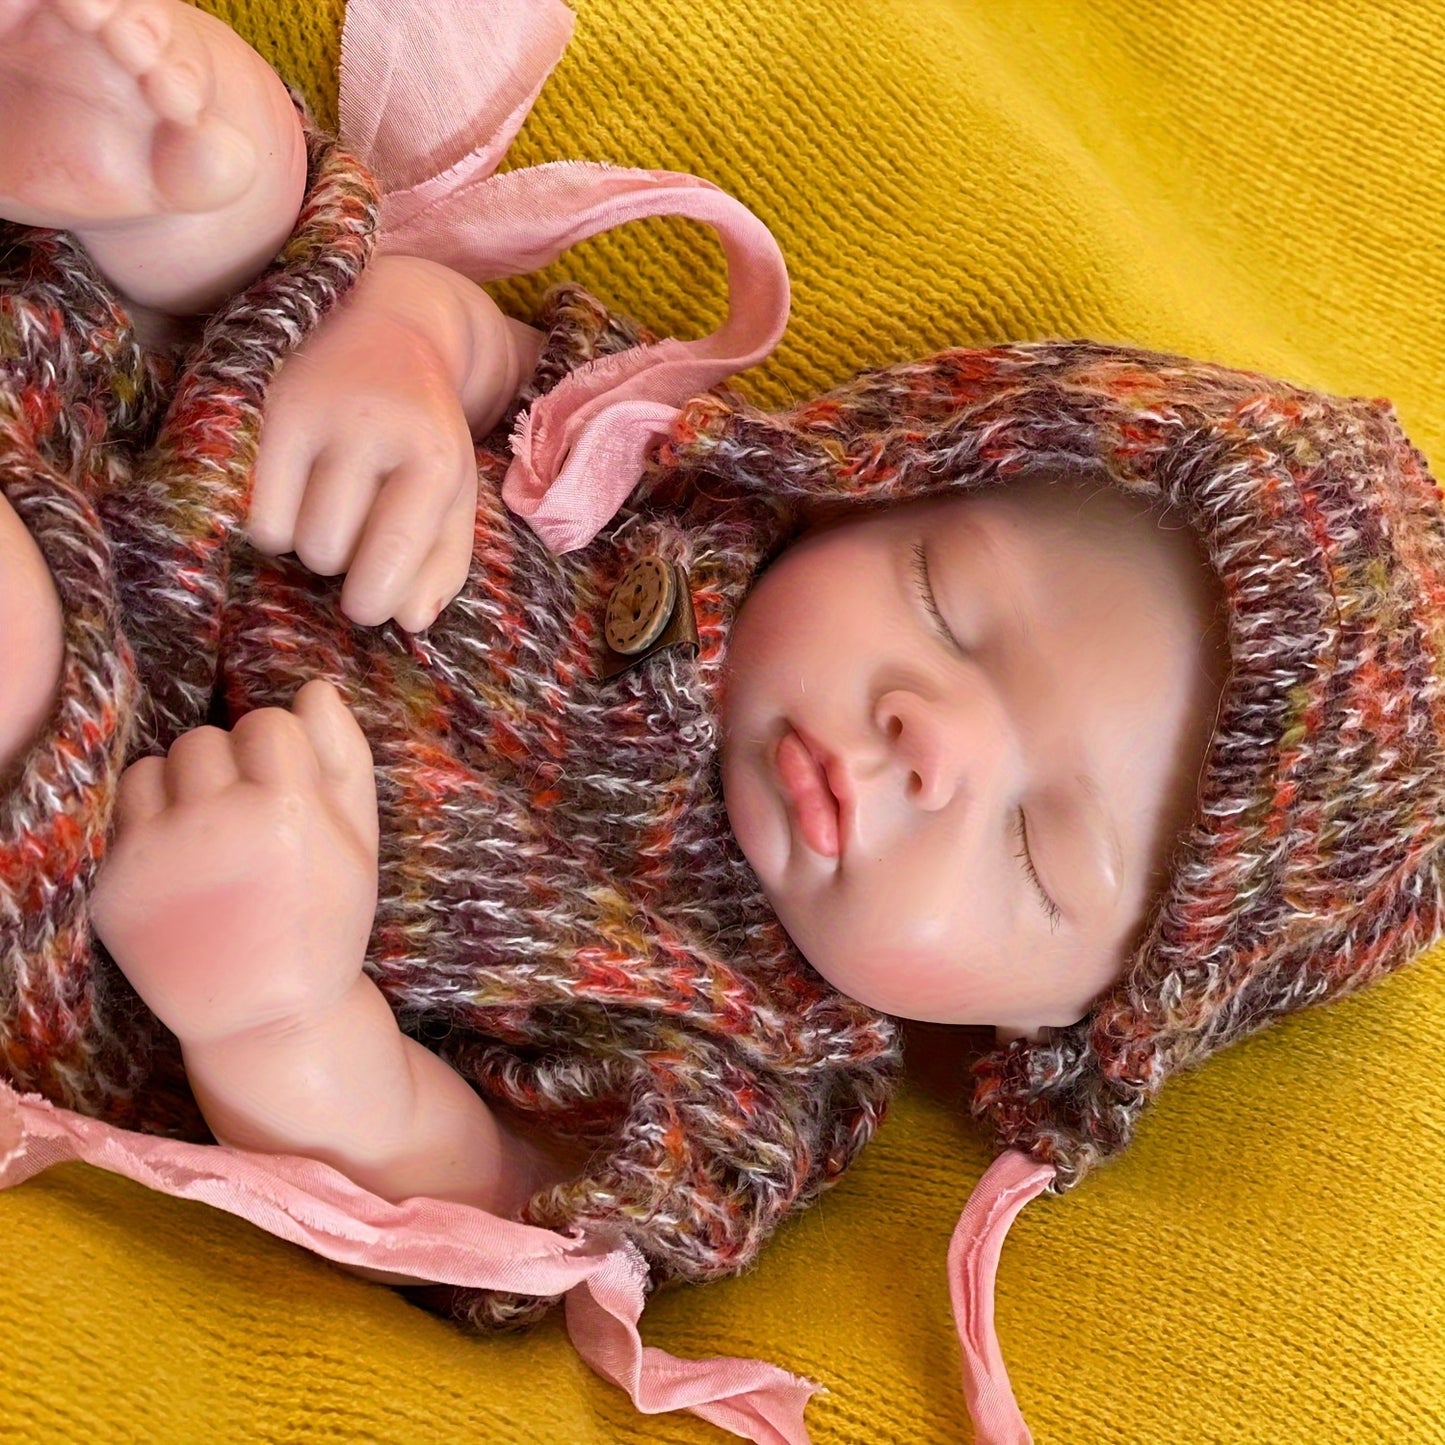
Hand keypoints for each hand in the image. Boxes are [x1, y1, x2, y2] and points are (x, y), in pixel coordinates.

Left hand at [90, 679, 379, 1045]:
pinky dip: (149, 822)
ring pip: (157, 765)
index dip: (281, 755)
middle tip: (248, 821)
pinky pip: (122, 811)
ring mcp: (157, 855)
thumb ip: (345, 759)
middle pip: (207, 739)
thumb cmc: (324, 925)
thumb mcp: (360, 843)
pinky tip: (180, 860)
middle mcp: (215, 823)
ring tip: (209, 835)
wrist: (268, 1020)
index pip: (267, 724)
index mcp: (285, 809)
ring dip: (183, 787)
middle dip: (230, 769)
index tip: (288, 795)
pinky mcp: (113, 884)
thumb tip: (315, 689)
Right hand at [249, 258, 480, 632]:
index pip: (393, 551)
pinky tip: (294, 500)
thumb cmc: (423, 432)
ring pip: (290, 535)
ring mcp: (314, 412)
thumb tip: (412, 622)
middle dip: (342, 565)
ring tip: (328, 512)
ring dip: (308, 545)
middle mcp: (374, 428)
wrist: (389, 323)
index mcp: (435, 455)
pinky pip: (254, 510)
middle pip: (332, 552)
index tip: (368, 607)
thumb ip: (444, 560)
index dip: (376, 598)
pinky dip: (271, 525)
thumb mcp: (453, 493)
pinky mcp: (267, 407)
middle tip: (353, 537)